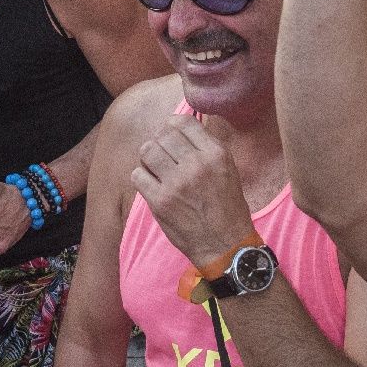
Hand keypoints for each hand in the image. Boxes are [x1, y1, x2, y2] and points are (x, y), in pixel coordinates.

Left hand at [130, 115, 256, 273]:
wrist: (225, 244)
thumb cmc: (227, 207)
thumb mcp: (228, 168)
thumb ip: (206, 146)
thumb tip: (181, 125)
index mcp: (215, 154)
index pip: (184, 121)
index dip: (172, 125)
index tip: (171, 133)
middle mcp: (196, 164)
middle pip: (162, 134)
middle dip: (159, 141)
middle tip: (162, 153)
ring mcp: (176, 183)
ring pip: (147, 151)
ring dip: (148, 157)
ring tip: (155, 167)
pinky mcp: (160, 202)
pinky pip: (137, 175)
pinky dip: (141, 177)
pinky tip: (151, 184)